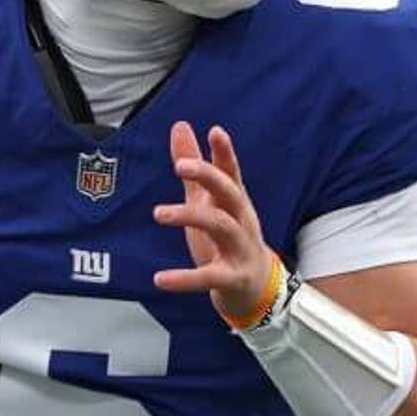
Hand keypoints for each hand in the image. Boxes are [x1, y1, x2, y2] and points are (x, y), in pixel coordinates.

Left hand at [152, 122, 275, 324]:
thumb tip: (180, 126)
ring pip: (221, 227)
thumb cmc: (230, 239)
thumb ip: (193, 168)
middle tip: (180, 166)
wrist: (257, 288)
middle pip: (230, 193)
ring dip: (190, 217)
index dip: (225, 152)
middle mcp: (241, 221)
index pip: (231, 172)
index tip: (215, 131)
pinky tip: (160, 279)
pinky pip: (209, 277)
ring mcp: (240, 249)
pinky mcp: (233, 278)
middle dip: (209, 176)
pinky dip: (184, 278)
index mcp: (234, 202)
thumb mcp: (209, 203)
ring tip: (159, 213)